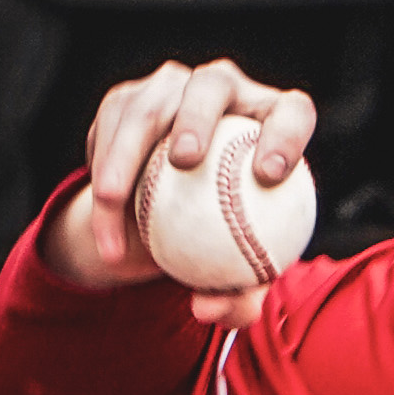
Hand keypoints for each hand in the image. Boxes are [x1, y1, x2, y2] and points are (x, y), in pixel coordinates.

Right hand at [46, 58, 319, 302]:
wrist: (168, 224)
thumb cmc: (222, 246)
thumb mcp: (235, 275)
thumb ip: (235, 295)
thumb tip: (210, 309)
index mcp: (273, 122)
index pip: (292, 113)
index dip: (286, 134)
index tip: (267, 176)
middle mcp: (227, 91)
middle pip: (213, 85)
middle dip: (197, 115)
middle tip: (184, 161)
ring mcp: (173, 88)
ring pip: (148, 107)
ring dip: (124, 154)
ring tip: (112, 198)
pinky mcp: (127, 98)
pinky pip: (109, 130)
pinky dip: (101, 173)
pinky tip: (101, 217)